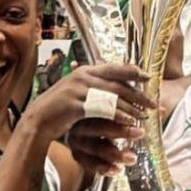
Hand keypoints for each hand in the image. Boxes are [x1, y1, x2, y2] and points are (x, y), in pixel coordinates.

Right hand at [24, 63, 154, 149]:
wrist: (38, 120)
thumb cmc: (61, 109)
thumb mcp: (79, 92)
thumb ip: (96, 86)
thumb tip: (117, 87)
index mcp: (86, 71)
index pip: (114, 68)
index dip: (133, 72)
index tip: (149, 77)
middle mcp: (83, 76)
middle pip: (118, 84)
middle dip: (138, 95)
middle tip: (153, 105)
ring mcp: (78, 90)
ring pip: (112, 97)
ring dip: (131, 107)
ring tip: (144, 117)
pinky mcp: (75, 105)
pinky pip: (101, 109)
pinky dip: (117, 115)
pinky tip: (128, 122)